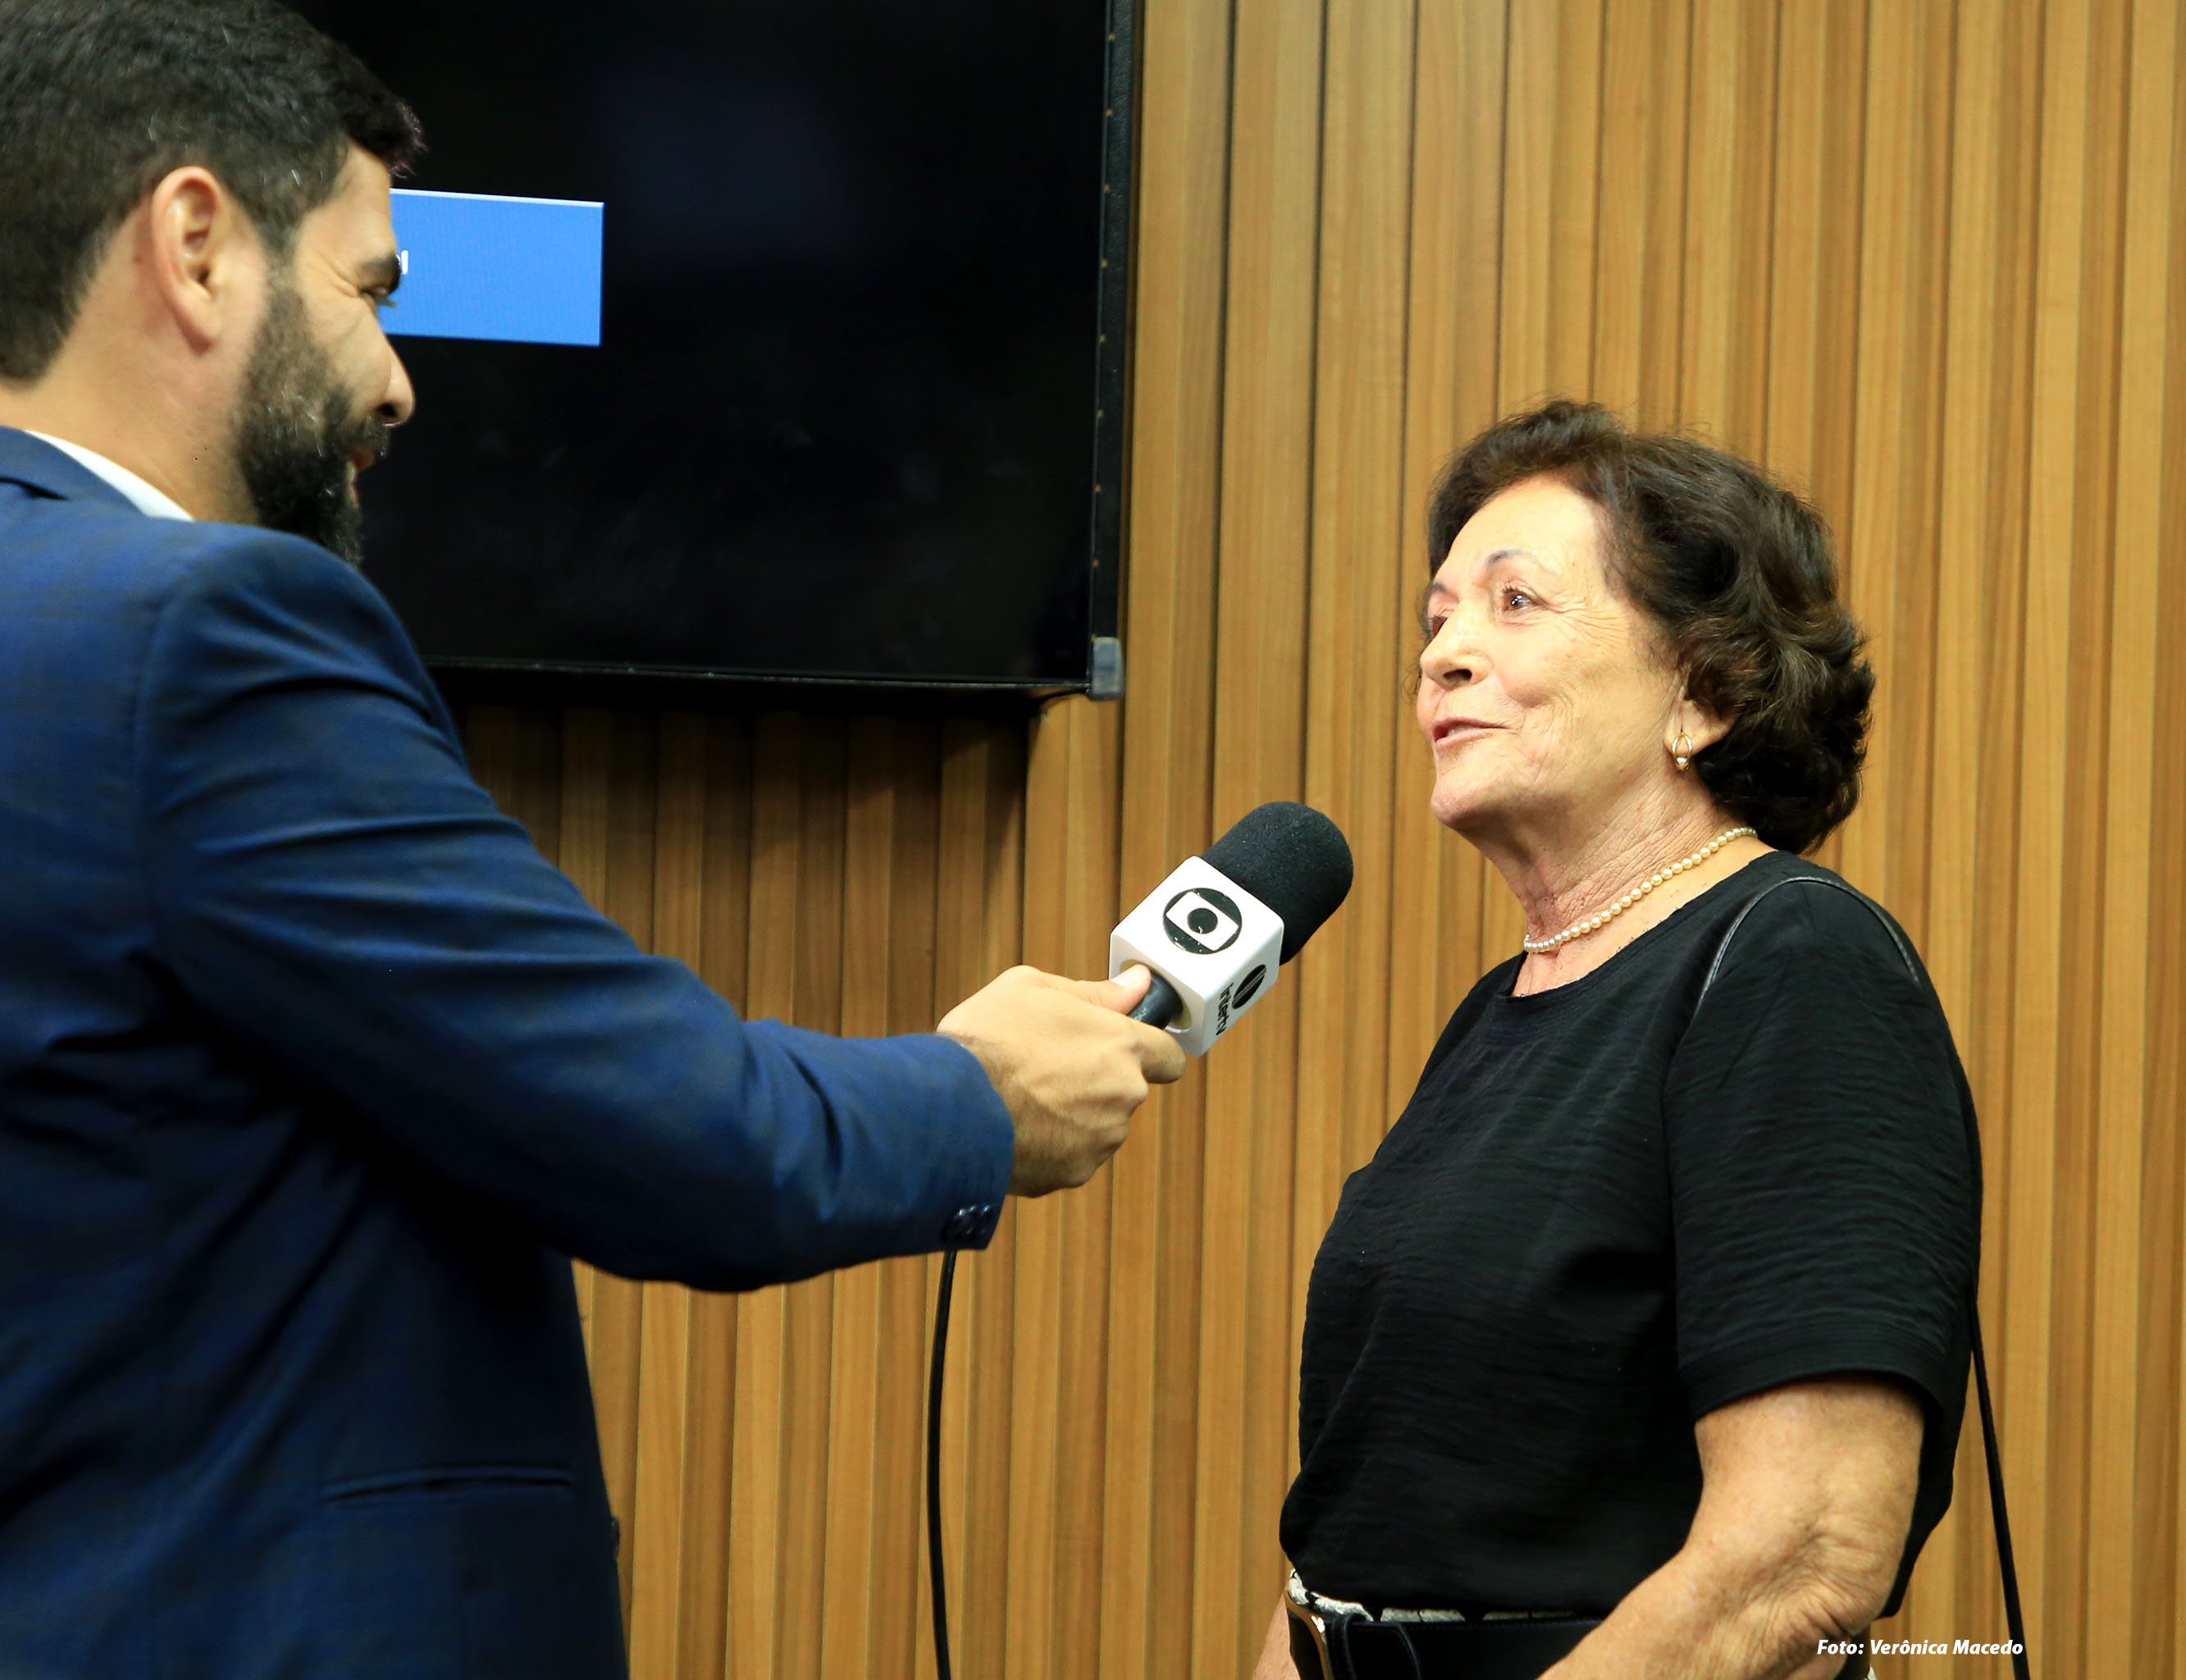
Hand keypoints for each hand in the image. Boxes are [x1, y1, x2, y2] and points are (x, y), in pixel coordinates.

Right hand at [938, 964, 1186, 1195]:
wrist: (949, 1107)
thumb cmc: (988, 1039)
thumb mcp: (1033, 988)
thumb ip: (1096, 992)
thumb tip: (1138, 985)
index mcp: (1121, 1045)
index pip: (1169, 1056)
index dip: (1148, 1051)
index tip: (1123, 1050)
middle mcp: (1123, 1095)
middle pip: (1125, 1090)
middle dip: (1096, 1082)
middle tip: (1047, 1068)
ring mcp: (1100, 1140)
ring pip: (1097, 1126)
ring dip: (1072, 1115)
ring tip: (1023, 1098)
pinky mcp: (1073, 1173)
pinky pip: (1069, 1156)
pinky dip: (1049, 1146)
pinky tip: (1014, 1127)